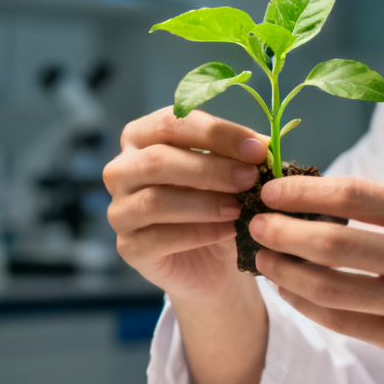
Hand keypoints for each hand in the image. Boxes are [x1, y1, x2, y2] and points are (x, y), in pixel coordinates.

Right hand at [103, 107, 267, 302]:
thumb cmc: (218, 204)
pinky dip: (199, 233)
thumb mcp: (229, 173)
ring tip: (240, 208)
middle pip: (159, 159)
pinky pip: (159, 238)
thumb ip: (238, 156)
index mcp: (143, 136)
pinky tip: (228, 231)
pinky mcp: (129, 247)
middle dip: (212, 168)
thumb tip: (263, 145)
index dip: (218, 133)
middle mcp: (122, 169)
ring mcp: (120, 209)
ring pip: (155, 200)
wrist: (215, 261)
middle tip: (251, 178)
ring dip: (205, 203)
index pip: (173, 122)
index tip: (259, 148)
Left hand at [249, 176, 383, 383]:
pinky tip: (291, 291)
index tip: (271, 189)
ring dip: (286, 273)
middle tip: (254, 225)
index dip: (303, 193)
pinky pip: (346, 324)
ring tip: (264, 260)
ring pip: (332, 289)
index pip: (354, 196)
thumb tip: (317, 199)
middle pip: (334, 245)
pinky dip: (309, 305)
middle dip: (282, 233)